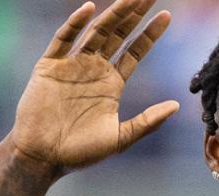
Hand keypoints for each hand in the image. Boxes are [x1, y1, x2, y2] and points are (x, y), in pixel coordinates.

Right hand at [8, 0, 178, 173]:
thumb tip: (176, 105)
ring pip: (95, 32)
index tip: (167, 15)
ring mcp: (71, 65)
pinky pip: (63, 39)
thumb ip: (147, 122)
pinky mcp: (49, 66)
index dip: (150, 34)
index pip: (135, 51)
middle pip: (118, 34)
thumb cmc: (79, 154)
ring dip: (112, 14)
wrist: (42, 158)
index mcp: (111, 84)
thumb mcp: (120, 138)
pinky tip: (90, 9)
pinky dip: (75, 24)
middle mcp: (93, 69)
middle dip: (134, 14)